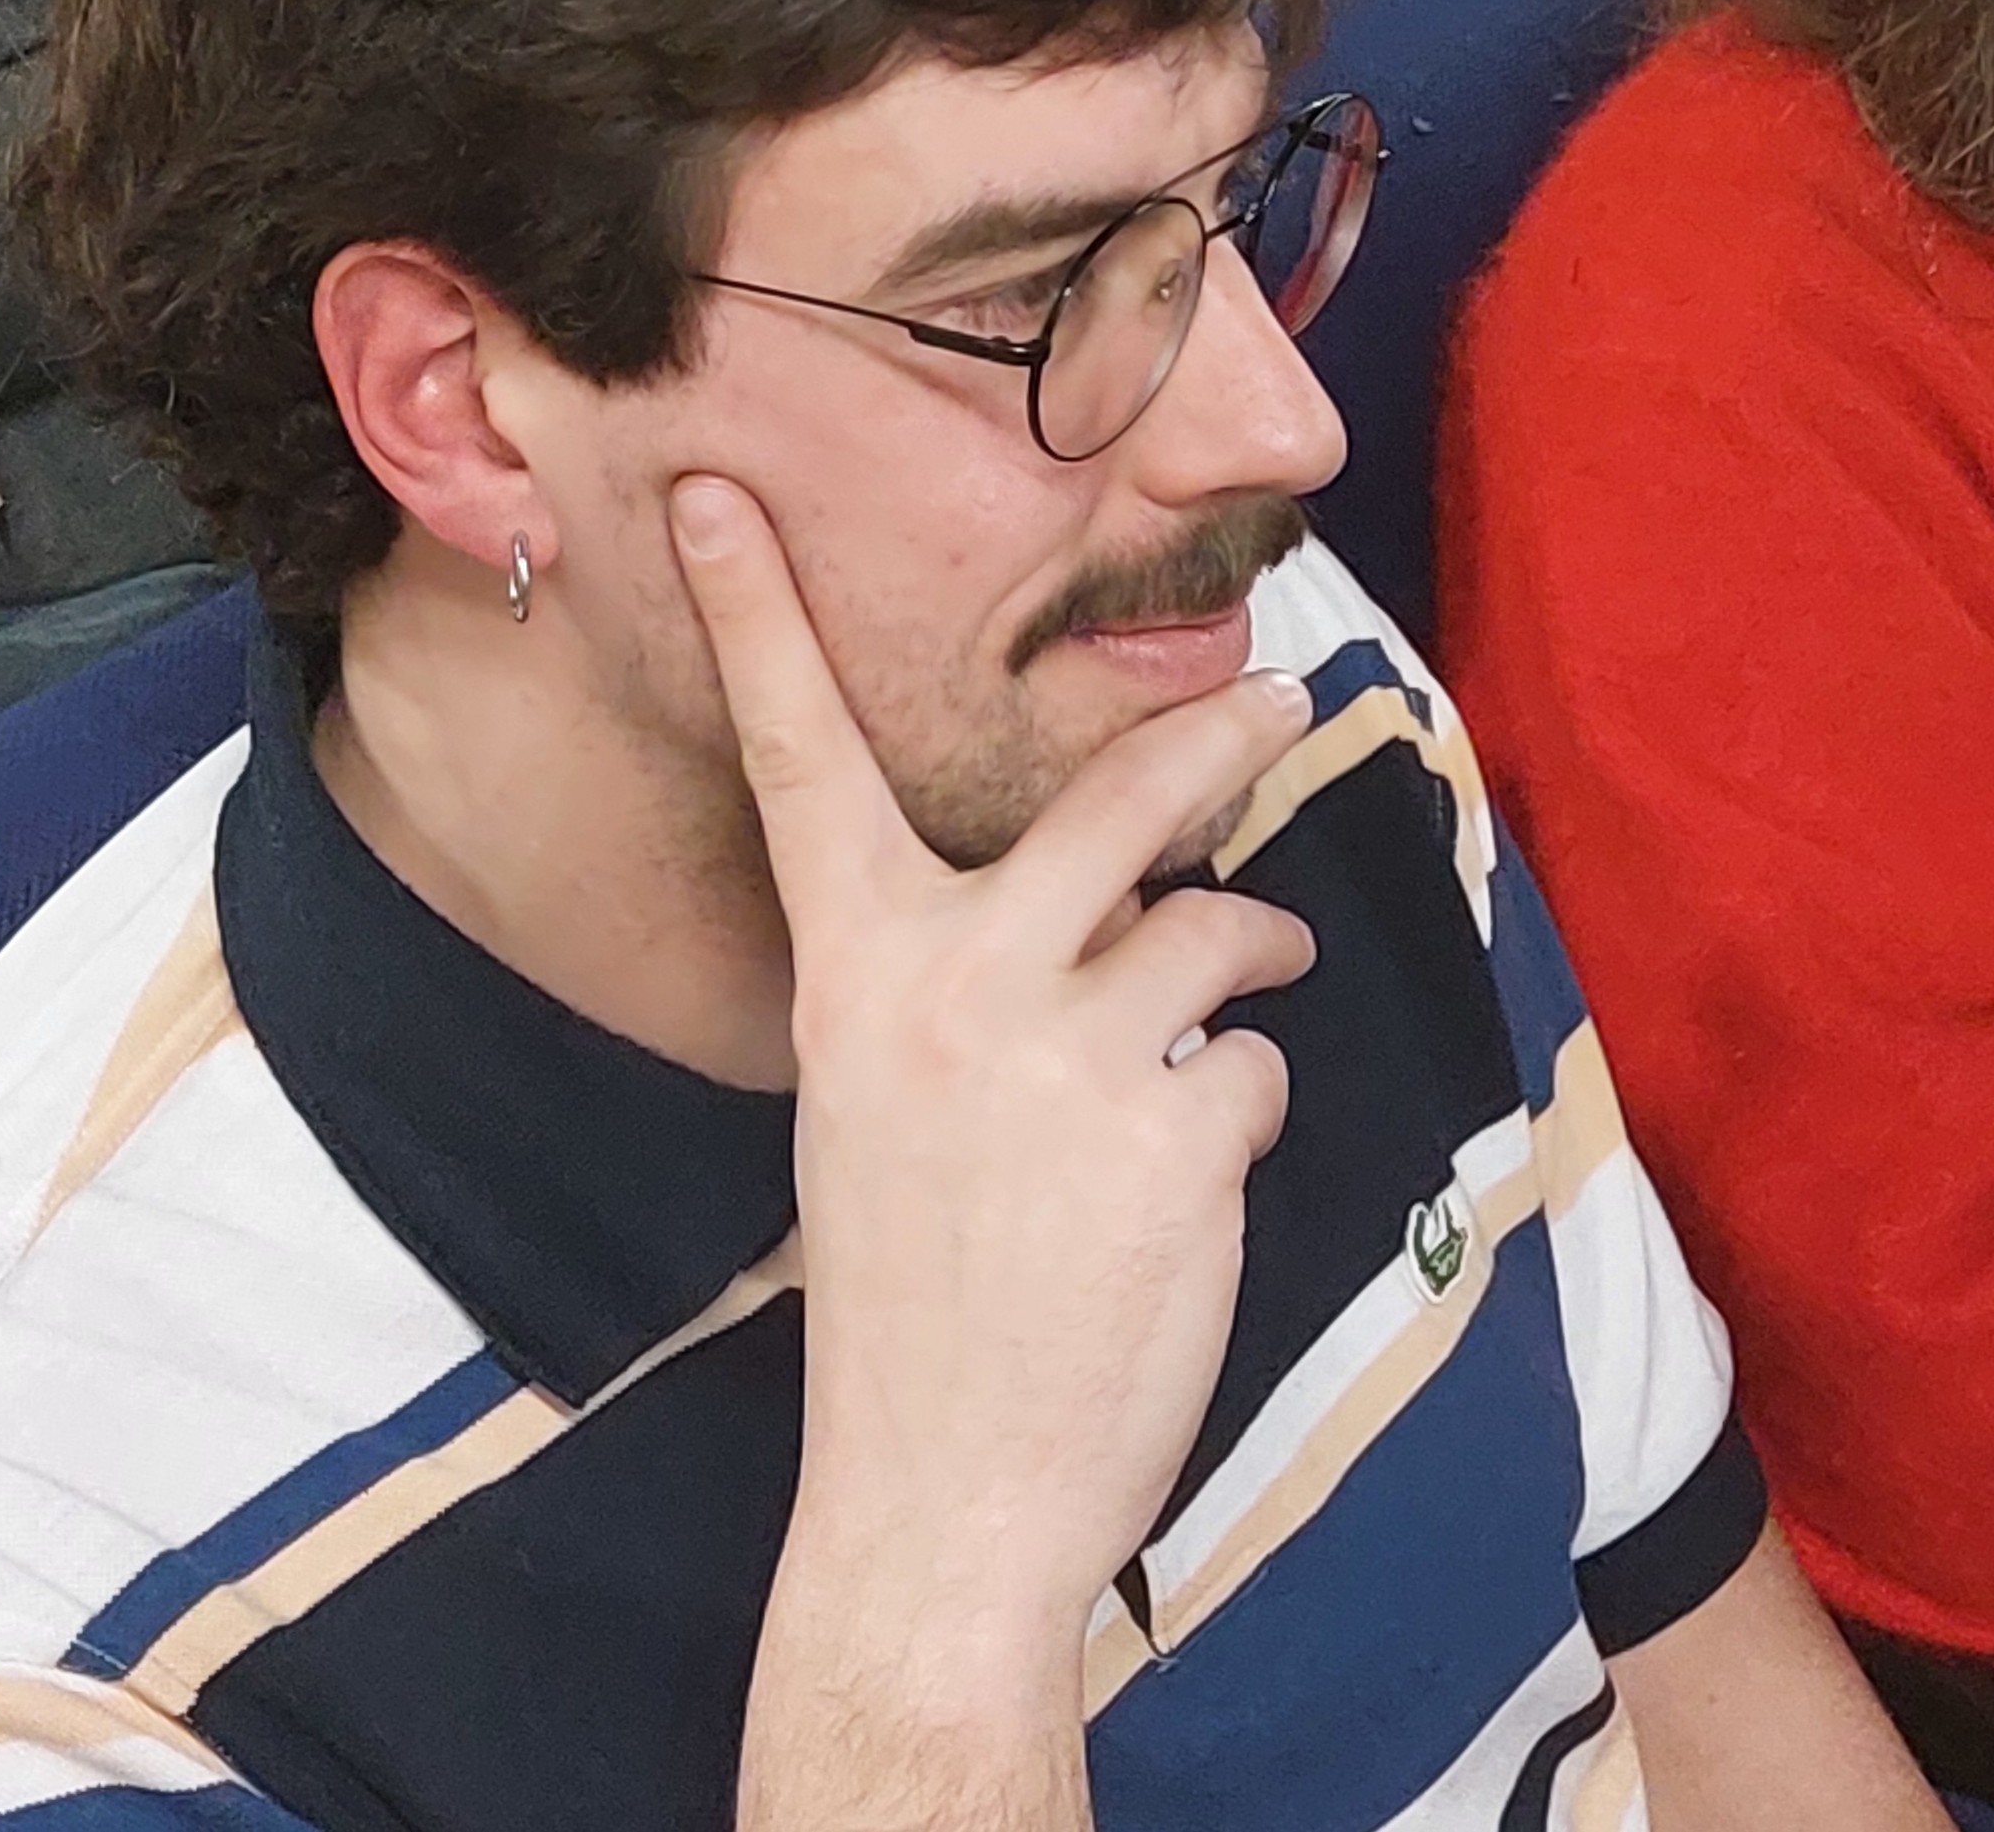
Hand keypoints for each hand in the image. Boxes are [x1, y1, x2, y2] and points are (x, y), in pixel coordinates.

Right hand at [670, 477, 1315, 1817]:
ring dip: (1258, 942)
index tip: (713, 490)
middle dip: (1219, 733)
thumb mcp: (886, 1106)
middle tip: (1279, 690)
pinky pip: (1256, 1063)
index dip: (756, 619)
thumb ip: (968, 982)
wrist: (938, 1503)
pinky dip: (1245, 1104)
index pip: (796, 764)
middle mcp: (954, 986)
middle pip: (1117, 798)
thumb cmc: (913, 1300)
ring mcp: (1072, 1053)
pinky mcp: (1179, 1130)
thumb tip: (1116, 897)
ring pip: (1219, 927)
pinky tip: (1195, 1174)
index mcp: (856, 974)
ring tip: (1265, 964)